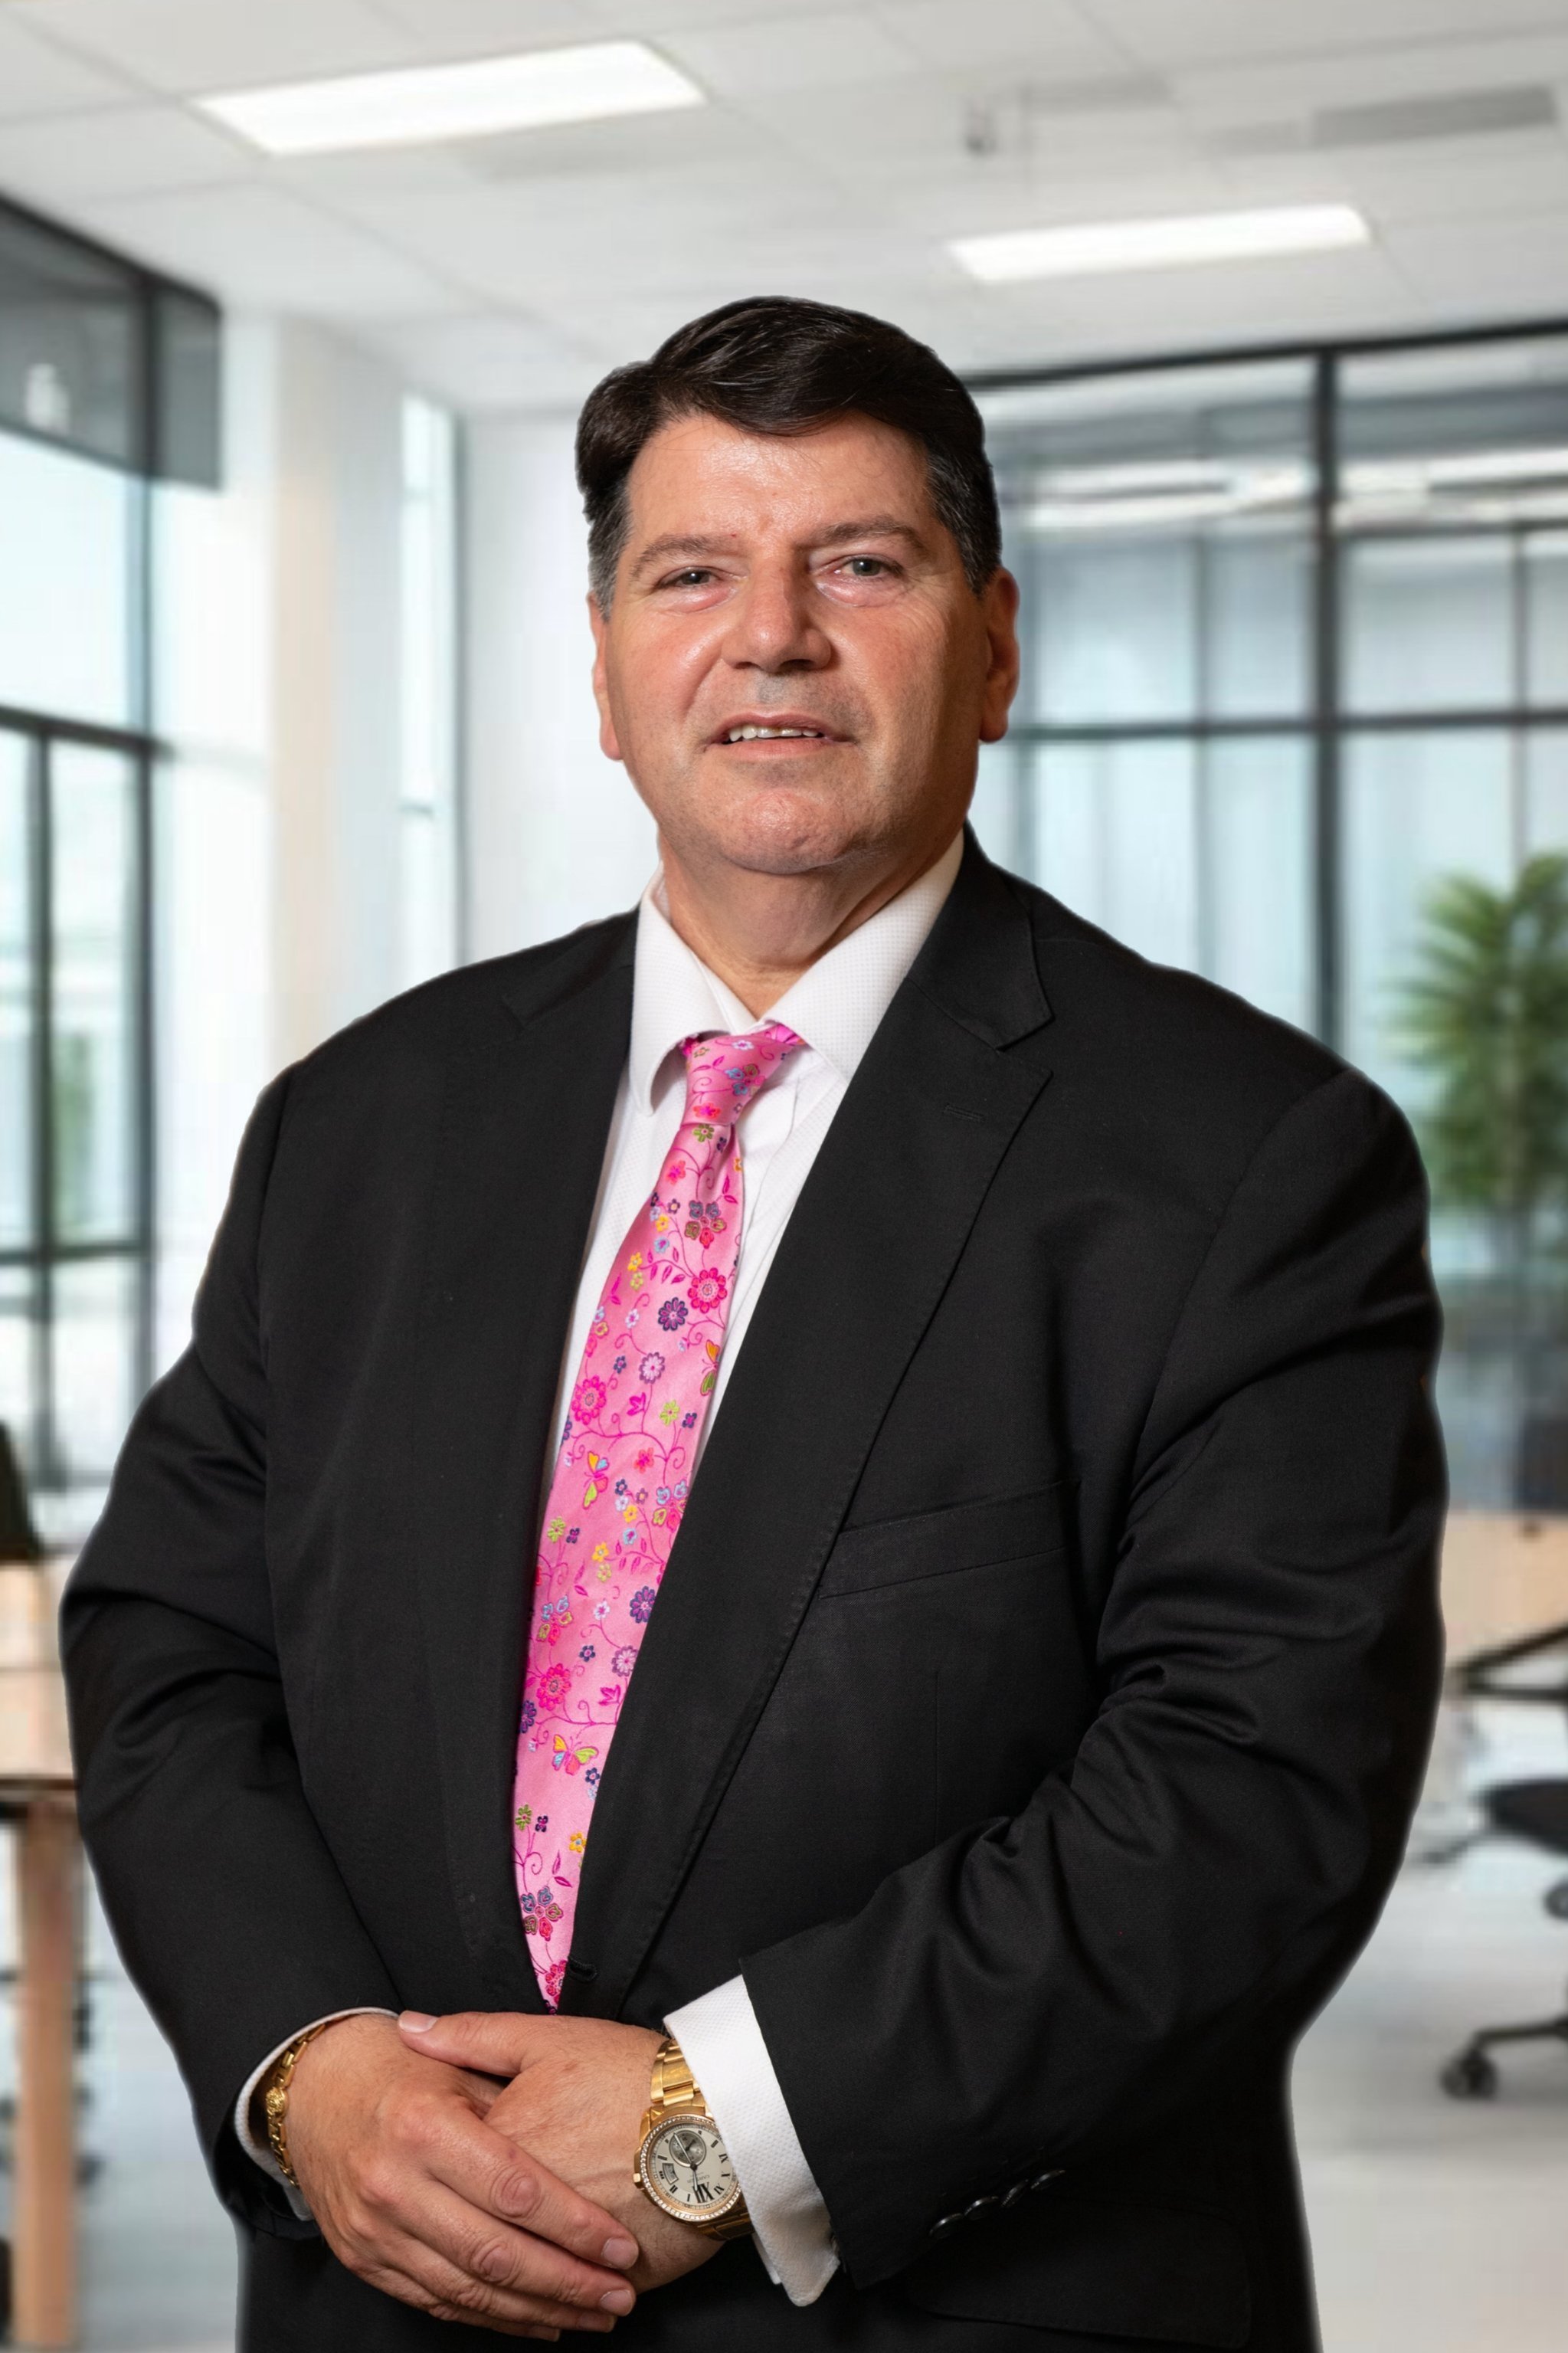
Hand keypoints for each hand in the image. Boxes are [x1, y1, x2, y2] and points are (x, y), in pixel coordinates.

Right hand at [280, 2013, 641, 2337]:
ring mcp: (375, 2232)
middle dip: (567, 2283)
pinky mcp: (366, 2261)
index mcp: (425, 2127)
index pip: (515, 2191)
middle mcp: (395, 2185)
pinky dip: (492, 2317)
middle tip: (619, 2293)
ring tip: (593, 2313)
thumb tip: (588, 2140)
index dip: (574, 2226)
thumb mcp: (458, 2063)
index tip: (620, 2246)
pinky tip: (537, 2320)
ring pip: (469, 2292)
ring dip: (538, 2312)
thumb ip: (517, 2098)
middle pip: (495, 2253)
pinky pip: (438, 2302)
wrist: (313, 2091)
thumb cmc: (397, 2070)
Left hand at [399, 2011, 724, 2295]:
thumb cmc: (636, 2074)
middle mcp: (526, 2205)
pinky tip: (551, 2311)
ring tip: (506, 2284)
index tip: (443, 2179)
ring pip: (515, 2286)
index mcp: (502, 2145)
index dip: (446, 2178)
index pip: (449, 2175)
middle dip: (464, 2248)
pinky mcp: (610, 2277)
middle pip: (476, 2241)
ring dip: (509, 2294)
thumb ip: (473, 2037)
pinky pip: (565, 2306)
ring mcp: (568, 2249)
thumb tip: (410, 2029)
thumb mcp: (549, 2039)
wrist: (720, 2114)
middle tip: (461, 2245)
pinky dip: (552, 2313)